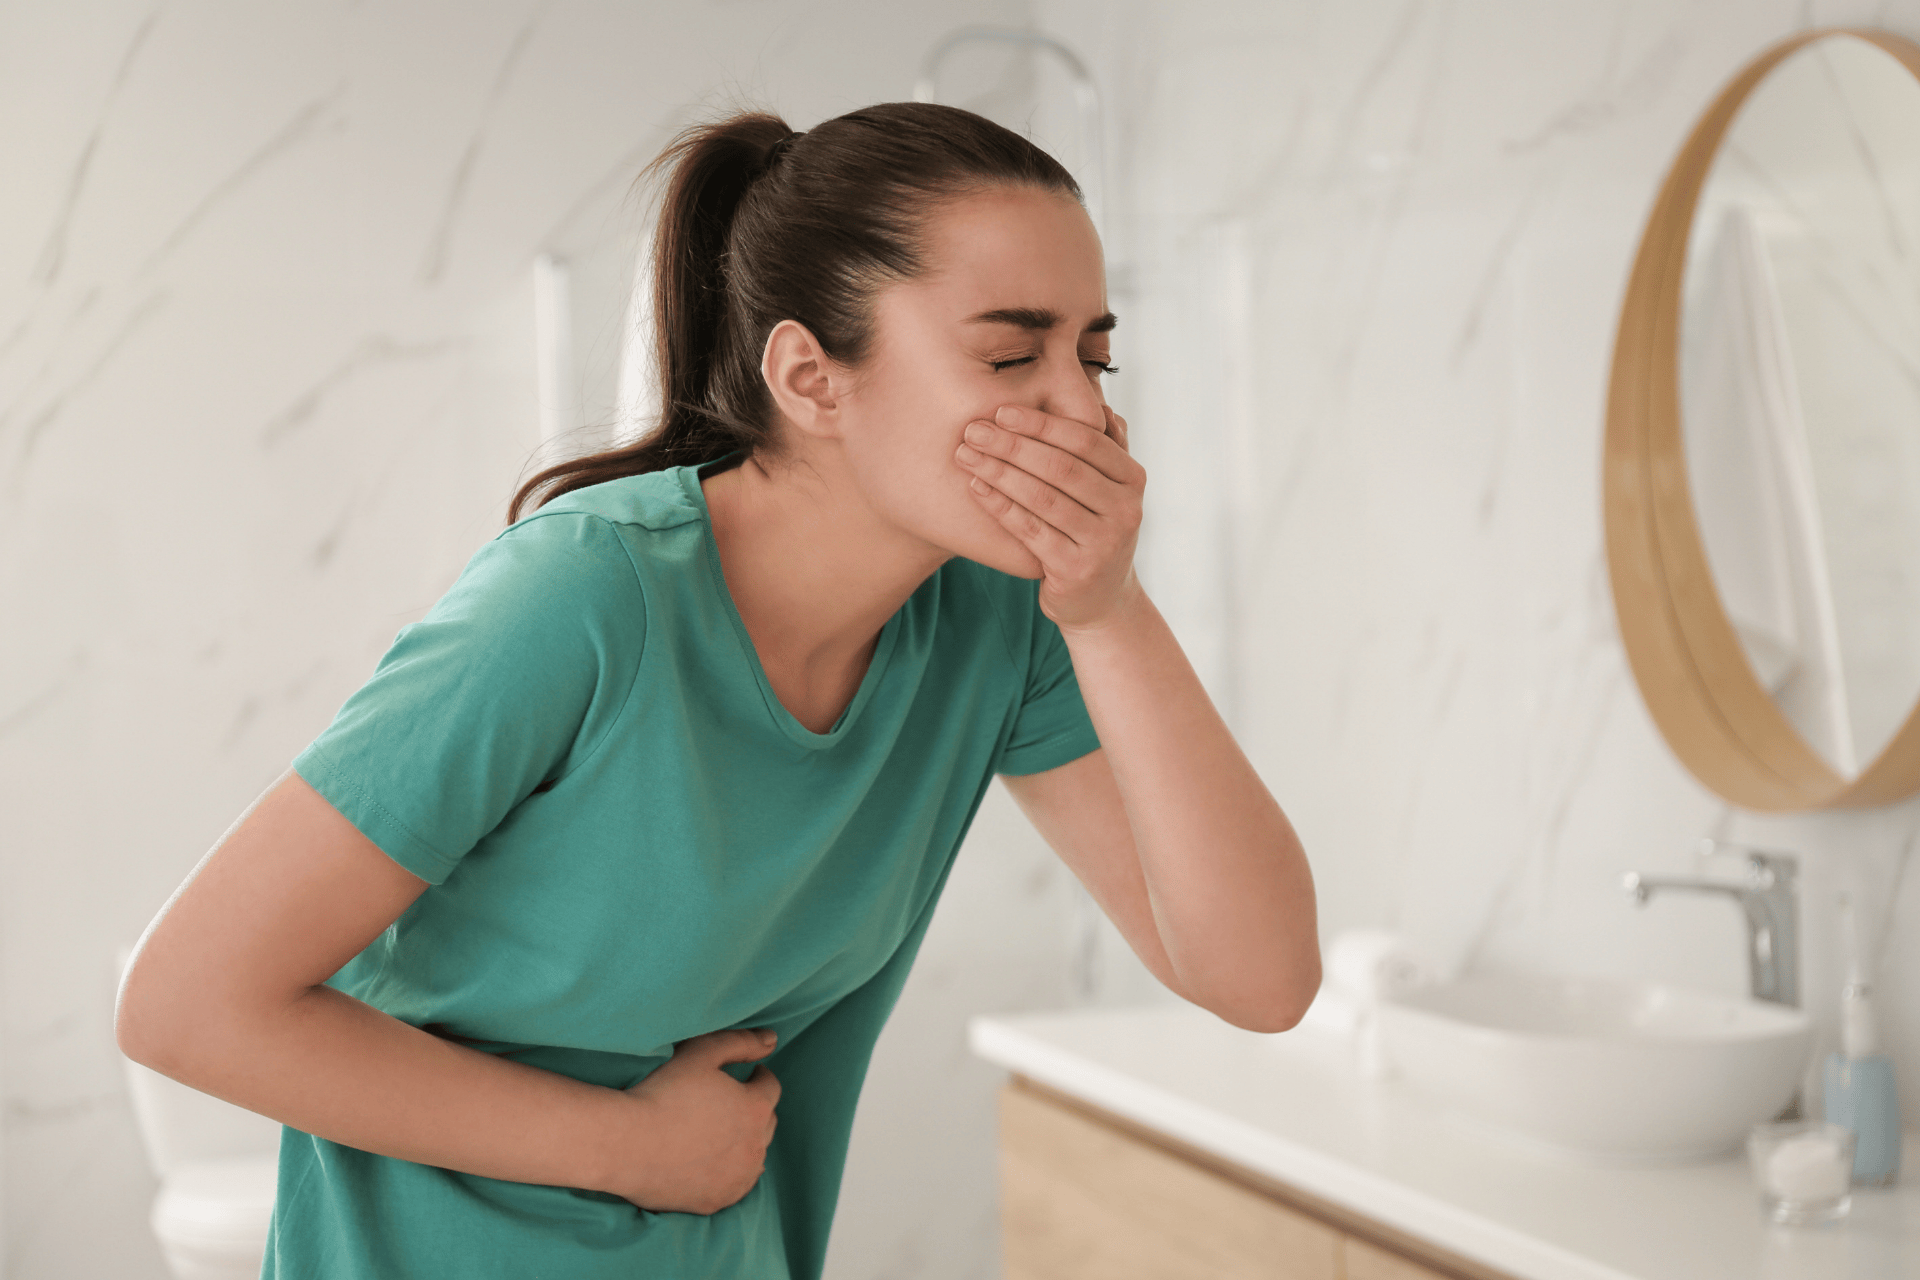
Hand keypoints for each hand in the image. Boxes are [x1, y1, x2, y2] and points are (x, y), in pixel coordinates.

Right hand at [605, 1028, 780, 1214]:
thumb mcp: (702, 1053)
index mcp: (755, 1109)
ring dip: (746, 1143)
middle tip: (733, 1102)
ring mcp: (737, 1179)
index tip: (749, 1075)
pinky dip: (731, 1173)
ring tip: (723, 1133)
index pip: (770, 1087)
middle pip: (766, 1122)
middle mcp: (755, 1147)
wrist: (625, 1145)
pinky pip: (735, 1185)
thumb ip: (741, 1042)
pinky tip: (714, 1164)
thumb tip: (772, 1038)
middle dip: (754, 1109)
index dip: (759, 1077)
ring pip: (754, 1157)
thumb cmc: (663, 1093)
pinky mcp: (717, 1201)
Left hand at [955, 402, 1145, 630]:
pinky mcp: (1076, 570)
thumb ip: (1107, 448)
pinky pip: (1030, 530)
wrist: (1102, 600)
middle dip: (1012, 445)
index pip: (1084, 440)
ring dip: (999, 472)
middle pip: (1061, 467)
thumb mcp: (1110, 489)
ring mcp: (1103, 543)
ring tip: (966, 454)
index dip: (1041, 423)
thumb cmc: (1095, 531)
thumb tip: (1101, 405)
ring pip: (1043, 498)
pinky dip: (1000, 506)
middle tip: (973, 430)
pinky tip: (976, 487)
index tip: (1001, 411)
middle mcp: (1125, 510)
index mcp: (1132, 479)